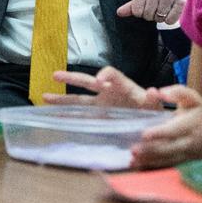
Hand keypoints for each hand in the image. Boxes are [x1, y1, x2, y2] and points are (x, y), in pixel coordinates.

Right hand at [46, 66, 162, 108]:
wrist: (155, 127)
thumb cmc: (155, 113)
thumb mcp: (157, 106)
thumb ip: (154, 99)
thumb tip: (153, 91)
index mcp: (124, 87)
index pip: (112, 75)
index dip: (104, 75)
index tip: (98, 81)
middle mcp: (109, 93)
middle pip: (88, 82)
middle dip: (72, 78)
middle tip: (55, 76)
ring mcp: (102, 105)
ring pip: (79, 100)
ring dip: (62, 98)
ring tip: (44, 96)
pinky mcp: (99, 118)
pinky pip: (81, 116)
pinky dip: (67, 116)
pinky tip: (53, 116)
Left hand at [115, 0, 188, 24]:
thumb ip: (132, 6)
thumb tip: (119, 13)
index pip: (136, 12)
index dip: (142, 13)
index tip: (149, 6)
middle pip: (148, 16)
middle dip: (153, 15)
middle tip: (159, 7)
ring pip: (159, 19)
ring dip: (163, 17)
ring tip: (167, 8)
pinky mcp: (180, 2)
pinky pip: (170, 20)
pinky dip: (171, 19)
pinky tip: (173, 10)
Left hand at [131, 85, 201, 168]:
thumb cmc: (200, 113)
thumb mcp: (193, 98)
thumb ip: (178, 92)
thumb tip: (161, 92)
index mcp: (190, 125)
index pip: (174, 130)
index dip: (159, 133)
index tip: (144, 134)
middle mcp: (188, 142)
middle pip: (169, 148)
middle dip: (151, 150)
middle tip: (133, 149)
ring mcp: (186, 155)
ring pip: (166, 160)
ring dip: (149, 160)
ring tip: (132, 160)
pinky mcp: (182, 162)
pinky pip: (166, 166)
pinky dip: (152, 167)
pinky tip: (137, 165)